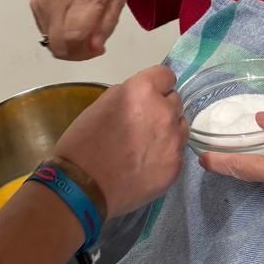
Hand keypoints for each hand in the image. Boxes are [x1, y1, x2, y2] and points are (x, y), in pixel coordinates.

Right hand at [30, 0, 128, 58]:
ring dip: (67, 44)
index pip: (75, 36)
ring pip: (50, 40)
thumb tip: (94, 48)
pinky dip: (58, 33)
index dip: (85, 51)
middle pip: (59, 43)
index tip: (96, 48)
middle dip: (76, 53)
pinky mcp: (36, 1)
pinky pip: (45, 31)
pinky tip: (70, 21)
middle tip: (89, 45)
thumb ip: (107, 25)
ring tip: (81, 31)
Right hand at [55, 66, 187, 216]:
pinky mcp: (176, 165)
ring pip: (180, 125)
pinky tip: (147, 163)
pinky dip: (166, 153)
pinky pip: (178, 151)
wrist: (83, 188)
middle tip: (143, 123)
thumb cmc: (83, 144)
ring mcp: (173, 140)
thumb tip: (142, 97)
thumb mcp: (100, 105)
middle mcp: (164, 112)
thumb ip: (127, 94)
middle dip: (162, 107)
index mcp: (142, 91)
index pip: (166, 75)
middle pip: (175, 100)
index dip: (156, 85)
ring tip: (146, 144)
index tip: (148, 95)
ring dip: (168, 129)